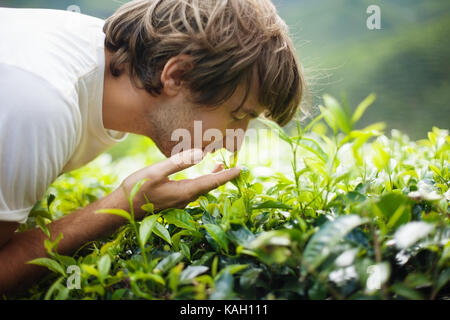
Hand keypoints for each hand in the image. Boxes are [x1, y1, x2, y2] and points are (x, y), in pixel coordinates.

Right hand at [118, 149, 240, 217]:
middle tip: (233, 164)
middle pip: (209, 186)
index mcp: (185, 192)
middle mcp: (185, 199)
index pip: (212, 182)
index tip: (241, 169)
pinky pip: (192, 191)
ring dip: (211, 177)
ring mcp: (179, 203)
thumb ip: (179, 162)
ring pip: (201, 189)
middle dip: (222, 175)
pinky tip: (197, 176)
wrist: (121, 209)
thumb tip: (201, 154)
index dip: (227, 175)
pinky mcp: (172, 202)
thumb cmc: (137, 189)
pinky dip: (201, 181)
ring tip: (218, 165)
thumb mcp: (157, 171)